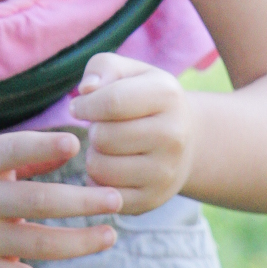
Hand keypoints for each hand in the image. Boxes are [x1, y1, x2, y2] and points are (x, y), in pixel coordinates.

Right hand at [0, 131, 120, 267]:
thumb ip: (22, 154)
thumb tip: (72, 144)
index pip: (10, 150)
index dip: (42, 146)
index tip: (75, 143)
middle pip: (35, 201)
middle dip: (80, 202)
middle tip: (116, 199)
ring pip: (37, 244)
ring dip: (79, 243)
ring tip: (109, 236)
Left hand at [69, 54, 195, 214]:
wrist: (186, 141)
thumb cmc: (145, 99)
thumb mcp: (130, 73)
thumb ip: (103, 68)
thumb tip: (86, 90)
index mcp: (167, 95)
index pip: (111, 102)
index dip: (85, 105)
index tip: (80, 106)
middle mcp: (173, 135)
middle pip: (103, 137)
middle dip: (94, 131)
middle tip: (105, 128)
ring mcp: (166, 172)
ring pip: (99, 168)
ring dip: (94, 156)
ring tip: (109, 147)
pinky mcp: (153, 199)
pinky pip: (103, 194)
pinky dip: (98, 181)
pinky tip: (112, 167)